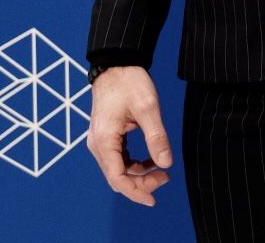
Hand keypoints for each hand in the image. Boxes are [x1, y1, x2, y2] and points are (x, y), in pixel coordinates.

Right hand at [85, 66, 172, 206]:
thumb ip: (156, 137)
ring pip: (119, 169)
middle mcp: (98, 144)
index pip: (117, 178)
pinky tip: (152, 160)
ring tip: (162, 170)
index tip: (153, 200)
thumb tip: (166, 164)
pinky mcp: (107, 137)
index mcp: (105, 140)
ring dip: (139, 174)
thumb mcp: (148, 108)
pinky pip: (119, 159)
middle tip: (166, 178)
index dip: (135, 192)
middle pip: (117, 177)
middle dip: (141, 183)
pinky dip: (135, 164)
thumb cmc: (130, 82)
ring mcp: (101, 141)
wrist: (117, 64)